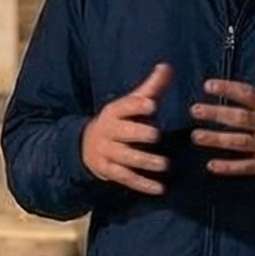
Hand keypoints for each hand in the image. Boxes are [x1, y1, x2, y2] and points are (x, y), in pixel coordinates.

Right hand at [80, 63, 173, 195]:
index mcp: (114, 112)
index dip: (137, 106)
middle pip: (123, 133)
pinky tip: (160, 188)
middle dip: (139, 133)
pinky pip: (126, 178)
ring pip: (125, 158)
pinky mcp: (109, 171)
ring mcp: (107, 152)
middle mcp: (108, 131)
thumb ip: (151, 88)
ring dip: (144, 161)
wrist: (87, 144)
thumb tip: (167, 66)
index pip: (124, 107)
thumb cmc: (120, 120)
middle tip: (156, 134)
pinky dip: (142, 184)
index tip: (152, 105)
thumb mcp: (130, 103)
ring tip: (164, 164)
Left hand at [190, 45, 254, 180]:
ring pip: (240, 143)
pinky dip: (230, 167)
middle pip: (241, 119)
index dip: (228, 89)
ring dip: (217, 140)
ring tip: (196, 136)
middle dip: (216, 115)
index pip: (250, 95)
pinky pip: (248, 166)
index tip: (208, 85)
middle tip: (194, 111)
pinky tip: (212, 166)